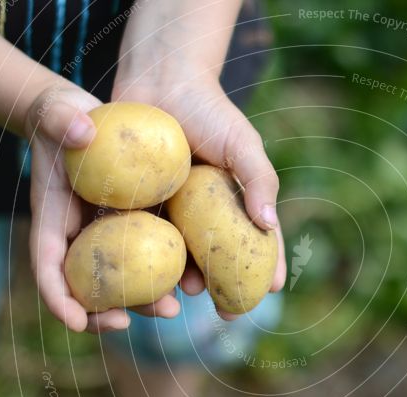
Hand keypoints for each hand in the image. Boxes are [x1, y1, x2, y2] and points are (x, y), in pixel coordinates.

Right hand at [25, 82, 181, 332]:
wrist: (83, 118)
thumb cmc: (63, 117)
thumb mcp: (59, 112)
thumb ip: (62, 119)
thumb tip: (82, 130)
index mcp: (53, 219)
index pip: (47, 266)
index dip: (57, 298)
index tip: (75, 322)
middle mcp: (77, 236)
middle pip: (83, 287)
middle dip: (101, 313)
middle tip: (127, 323)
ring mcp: (104, 235)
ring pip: (119, 281)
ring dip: (141, 300)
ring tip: (172, 307)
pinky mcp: (130, 227)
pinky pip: (145, 257)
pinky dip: (162, 272)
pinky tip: (190, 278)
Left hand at [111, 76, 286, 319]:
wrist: (158, 79)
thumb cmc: (207, 108)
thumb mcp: (242, 143)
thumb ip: (258, 180)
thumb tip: (268, 224)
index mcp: (231, 203)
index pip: (254, 242)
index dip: (266, 268)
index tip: (272, 291)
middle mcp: (200, 214)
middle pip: (215, 259)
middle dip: (222, 287)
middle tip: (226, 307)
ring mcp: (168, 212)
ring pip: (176, 257)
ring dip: (181, 281)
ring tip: (184, 294)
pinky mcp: (134, 205)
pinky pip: (138, 238)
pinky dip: (142, 260)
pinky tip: (143, 277)